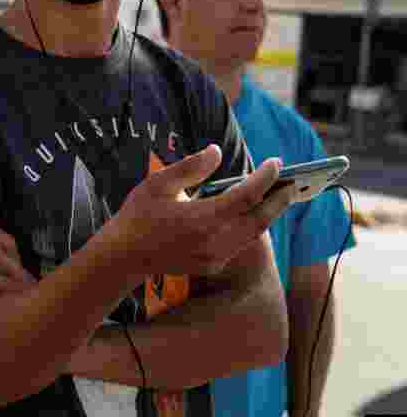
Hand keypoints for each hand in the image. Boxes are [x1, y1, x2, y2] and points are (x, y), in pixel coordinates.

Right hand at [105, 145, 294, 276]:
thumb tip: (217, 151)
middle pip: (261, 219)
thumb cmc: (138, 215)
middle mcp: (214, 241)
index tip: (277, 161)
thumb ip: (190, 167)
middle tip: (294, 181)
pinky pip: (241, 243)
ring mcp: (215, 256)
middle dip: (280, 199)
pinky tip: (253, 212)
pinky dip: (252, 226)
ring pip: (254, 233)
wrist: (124, 256)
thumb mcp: (157, 184)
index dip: (266, 178)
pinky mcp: (213, 265)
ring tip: (280, 194)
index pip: (246, 196)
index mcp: (202, 218)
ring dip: (269, 213)